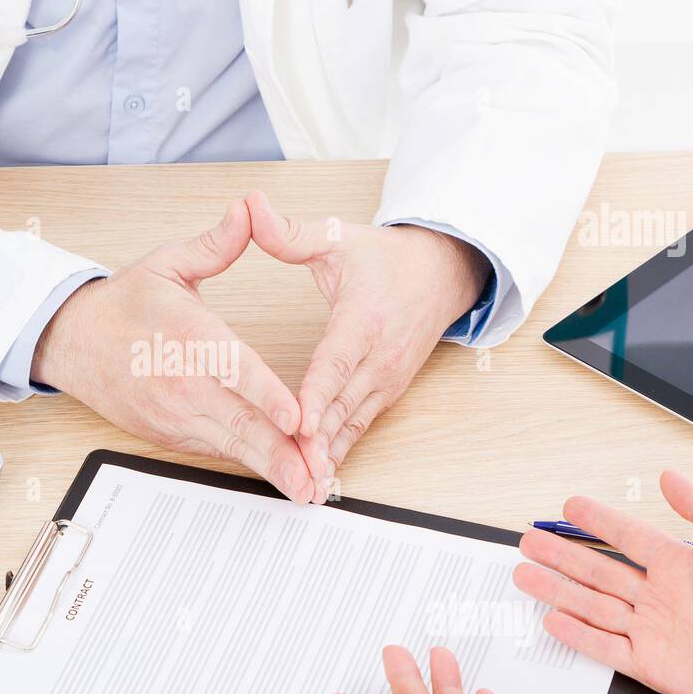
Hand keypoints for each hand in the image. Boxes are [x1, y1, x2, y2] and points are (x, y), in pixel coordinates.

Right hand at [33, 198, 315, 501]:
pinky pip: (215, 450)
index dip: (267, 396)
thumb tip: (248, 209)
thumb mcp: (168, 264)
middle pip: (240, 423)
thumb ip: (215, 244)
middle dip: (281, 454)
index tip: (298, 417)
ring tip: (304, 489)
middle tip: (315, 477)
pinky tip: (277, 477)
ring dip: (270, 469)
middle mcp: (183, 382)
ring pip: (230, 446)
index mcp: (189, 337)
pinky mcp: (170, 434)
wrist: (71, 342)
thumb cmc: (123, 304)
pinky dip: (246, 464)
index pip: (234, 370)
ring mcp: (175, 414)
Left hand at [247, 192, 488, 501]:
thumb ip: (289, 232)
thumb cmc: (385, 258)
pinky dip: (339, 452)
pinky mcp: (386, 393)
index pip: (335, 363)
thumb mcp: (337, 237)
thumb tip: (250, 207)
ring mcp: (386, 379)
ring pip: (352, 423)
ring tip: (304, 487)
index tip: (296, 422)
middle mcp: (379, 356)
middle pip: (342, 404)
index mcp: (364, 320)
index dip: (315, 395)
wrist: (442, 273)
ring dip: (329, 455)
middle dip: (317, 440)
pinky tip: (319, 478)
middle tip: (292, 471)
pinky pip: (359, 427)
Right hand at [515, 470, 692, 693]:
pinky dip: (577, 635)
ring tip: (526, 575)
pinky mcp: (650, 665)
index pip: (627, 538)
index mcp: (678, 566)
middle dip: (561, 555)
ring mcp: (651, 631)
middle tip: (530, 541)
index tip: (572, 506)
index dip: (598, 521)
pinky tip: (553, 620)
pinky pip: (604, 647)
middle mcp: (658, 597)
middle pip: (597, 571)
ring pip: (591, 606)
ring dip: (557, 590)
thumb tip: (670, 478)